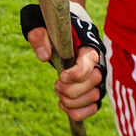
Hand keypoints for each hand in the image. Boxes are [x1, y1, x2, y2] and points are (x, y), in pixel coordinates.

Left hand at [22, 5, 107, 121]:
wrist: (62, 28)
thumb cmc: (51, 25)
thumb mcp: (38, 23)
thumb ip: (39, 35)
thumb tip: (44, 56)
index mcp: (88, 44)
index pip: (90, 64)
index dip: (76, 75)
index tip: (60, 77)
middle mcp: (97, 62)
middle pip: (93, 84)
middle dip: (71, 90)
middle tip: (56, 84)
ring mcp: (96, 77)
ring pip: (94, 98)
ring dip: (73, 101)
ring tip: (58, 93)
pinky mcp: (91, 89)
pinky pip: (93, 107)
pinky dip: (79, 112)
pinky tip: (63, 104)